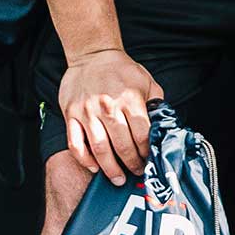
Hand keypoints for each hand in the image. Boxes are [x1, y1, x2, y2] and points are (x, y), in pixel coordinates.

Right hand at [59, 49, 164, 183]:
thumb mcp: (146, 82)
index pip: (142, 134)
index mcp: (130, 100)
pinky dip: (84, 159)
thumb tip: (162, 126)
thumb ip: (155, 103)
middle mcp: (108, 107)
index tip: (149, 160)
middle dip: (132, 164)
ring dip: (110, 168)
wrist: (93, 55)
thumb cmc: (122, 70)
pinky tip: (94, 167)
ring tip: (118, 179)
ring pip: (99, 148)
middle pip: (122, 145)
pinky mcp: (71, 114)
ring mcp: (87, 112)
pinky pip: (75, 143)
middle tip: (136, 173)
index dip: (146, 152)